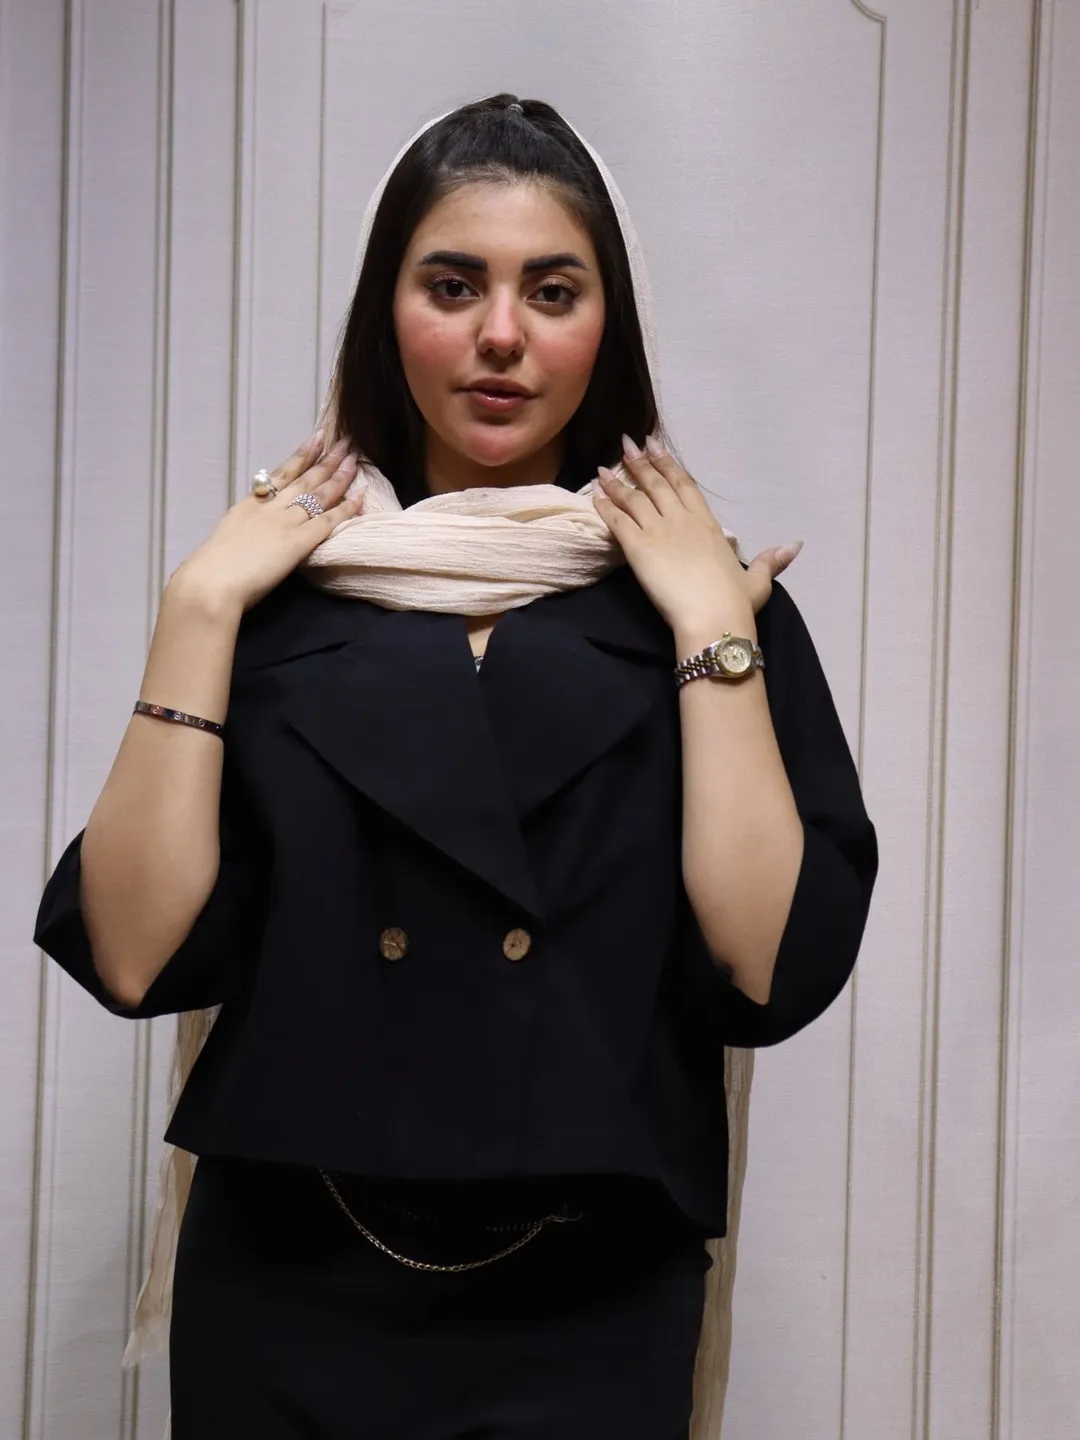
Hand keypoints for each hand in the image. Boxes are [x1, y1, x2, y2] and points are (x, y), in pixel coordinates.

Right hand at [170, 431, 364, 614]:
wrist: (212, 582)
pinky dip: (347, 507)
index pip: (281, 474)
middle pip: (305, 478)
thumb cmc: (211, 569)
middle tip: (345, 441)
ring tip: (355, 458)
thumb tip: (251, 530)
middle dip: (327, 458)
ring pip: (319, 493)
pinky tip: (361, 495)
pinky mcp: (299, 542)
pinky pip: (329, 520)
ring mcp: (286, 522)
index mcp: (250, 505)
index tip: (317, 438)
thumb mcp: (226, 536)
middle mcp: (271, 508)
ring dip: (340, 475)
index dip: (302, 455)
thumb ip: (243, 527)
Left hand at [592, 433, 802, 631]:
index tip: (655, 446)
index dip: (669, 464)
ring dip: (616, 480)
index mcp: (708, 524)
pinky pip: (617, 519)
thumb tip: (794, 545)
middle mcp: (682, 520)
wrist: (713, 617)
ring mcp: (659, 530)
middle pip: (657, 484)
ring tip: (602, 467)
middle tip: (626, 444)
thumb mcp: (758, 579)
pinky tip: (593, 493)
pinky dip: (604, 504)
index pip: (685, 485)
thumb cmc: (735, 602)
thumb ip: (772, 560)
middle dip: (640, 462)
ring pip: (633, 497)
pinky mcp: (637, 547)